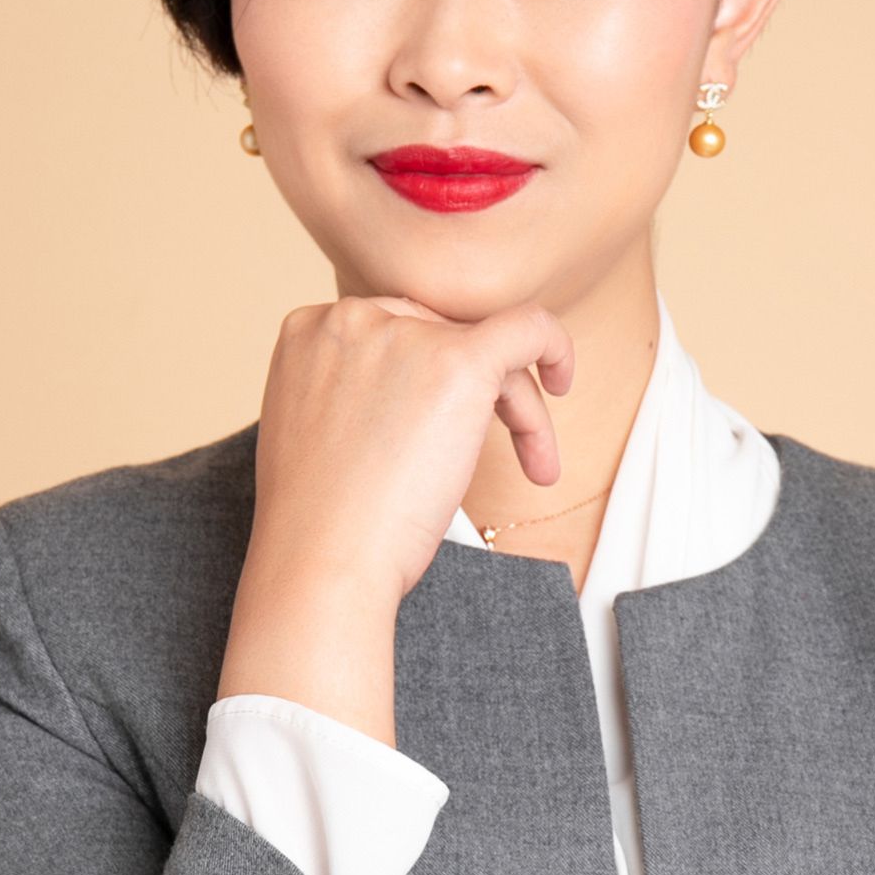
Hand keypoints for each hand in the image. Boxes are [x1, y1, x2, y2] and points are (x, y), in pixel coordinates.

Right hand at [217, 295, 573, 736]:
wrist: (321, 558)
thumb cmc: (320, 523)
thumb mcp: (317, 434)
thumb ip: (352, 396)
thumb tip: (405, 401)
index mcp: (310, 330)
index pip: (393, 331)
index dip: (425, 377)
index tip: (439, 429)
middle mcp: (352, 316)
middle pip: (442, 334)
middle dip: (476, 393)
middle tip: (489, 455)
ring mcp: (404, 334)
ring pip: (487, 347)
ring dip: (516, 405)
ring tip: (532, 464)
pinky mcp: (457, 360)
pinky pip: (528, 327)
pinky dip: (554, 347)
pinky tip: (564, 380)